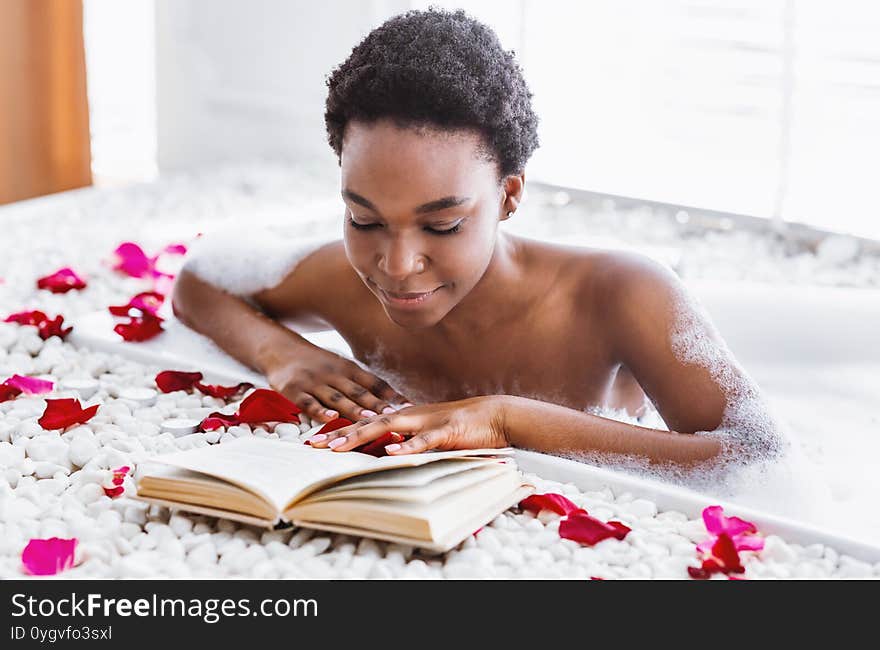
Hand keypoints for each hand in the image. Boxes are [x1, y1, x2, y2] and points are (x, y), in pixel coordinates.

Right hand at [265, 344, 410, 422]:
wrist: (281, 350)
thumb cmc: (318, 364)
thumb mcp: (341, 367)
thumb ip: (363, 384)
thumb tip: (393, 401)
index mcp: (349, 368)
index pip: (374, 382)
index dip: (391, 395)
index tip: (409, 406)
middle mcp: (334, 374)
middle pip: (359, 392)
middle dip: (378, 405)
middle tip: (395, 416)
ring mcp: (314, 382)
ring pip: (337, 398)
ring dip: (354, 410)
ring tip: (369, 421)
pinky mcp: (294, 390)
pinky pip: (309, 402)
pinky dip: (320, 411)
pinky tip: (331, 419)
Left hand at [306, 395, 509, 454]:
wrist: (497, 415)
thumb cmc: (464, 427)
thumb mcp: (430, 434)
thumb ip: (408, 441)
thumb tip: (385, 453)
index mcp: (407, 417)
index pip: (368, 423)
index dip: (341, 431)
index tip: (315, 440)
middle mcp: (411, 416)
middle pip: (368, 423)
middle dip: (340, 433)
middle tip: (312, 444)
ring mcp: (428, 422)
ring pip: (388, 428)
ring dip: (361, 436)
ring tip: (338, 446)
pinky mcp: (447, 431)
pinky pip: (424, 441)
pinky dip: (406, 447)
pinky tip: (390, 453)